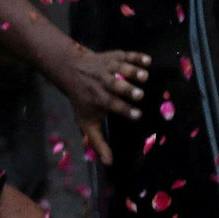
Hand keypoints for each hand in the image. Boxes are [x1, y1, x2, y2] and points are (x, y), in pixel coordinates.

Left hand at [43, 46, 147, 164]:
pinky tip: (148, 61)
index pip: (111, 104)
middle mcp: (102, 82)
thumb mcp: (86, 121)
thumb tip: (109, 162)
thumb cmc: (82, 99)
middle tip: (140, 94)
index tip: (138, 116)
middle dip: (127, 89)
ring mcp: (107, 67)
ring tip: (145, 76)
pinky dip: (137, 56)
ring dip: (133, 72)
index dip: (124, 110)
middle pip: (115, 85)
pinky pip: (125, 54)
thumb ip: (98, 141)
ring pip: (121, 68)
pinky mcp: (112, 56)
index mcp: (97, 98)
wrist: (70, 70)